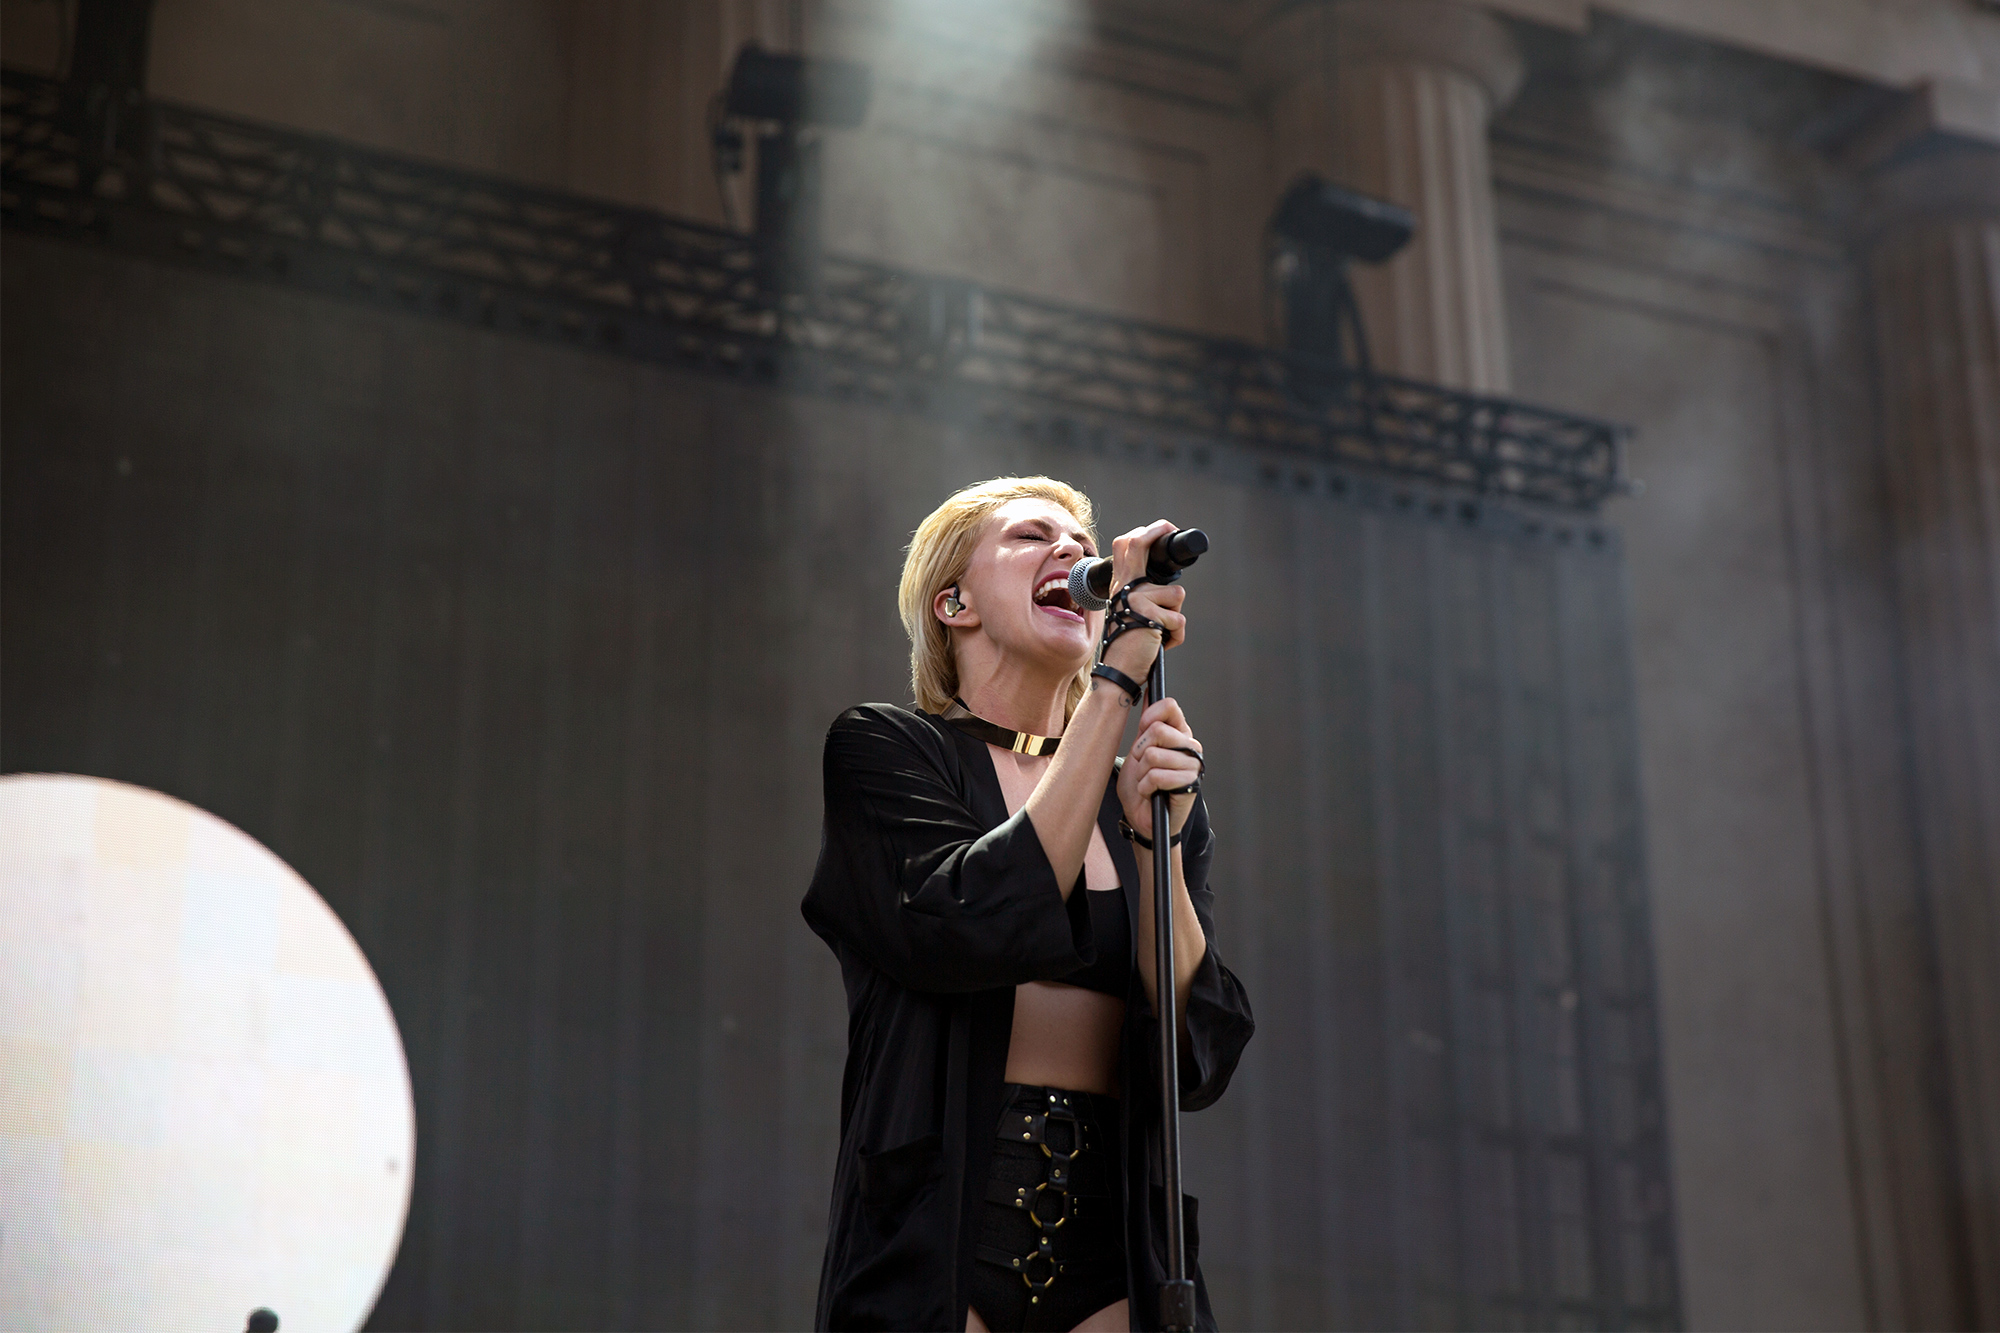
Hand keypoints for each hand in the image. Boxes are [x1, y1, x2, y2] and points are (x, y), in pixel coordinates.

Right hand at [1098, 519, 1187, 683]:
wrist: (1119, 672)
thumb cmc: (1130, 646)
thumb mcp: (1133, 615)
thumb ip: (1145, 596)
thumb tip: (1169, 586)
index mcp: (1121, 587)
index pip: (1125, 547)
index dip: (1144, 533)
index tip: (1162, 528)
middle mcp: (1124, 589)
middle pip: (1138, 545)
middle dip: (1158, 532)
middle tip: (1170, 530)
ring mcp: (1134, 600)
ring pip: (1176, 595)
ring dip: (1175, 617)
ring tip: (1159, 633)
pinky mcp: (1147, 616)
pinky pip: (1179, 621)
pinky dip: (1176, 636)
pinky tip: (1160, 644)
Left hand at [1117, 696, 1202, 840]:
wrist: (1142, 818)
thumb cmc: (1140, 785)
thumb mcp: (1138, 750)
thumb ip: (1146, 724)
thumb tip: (1149, 692)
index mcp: (1179, 733)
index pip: (1170, 706)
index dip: (1150, 716)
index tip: (1142, 729)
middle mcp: (1189, 746)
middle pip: (1157, 730)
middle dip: (1140, 751)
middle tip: (1142, 765)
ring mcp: (1192, 765)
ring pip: (1154, 755)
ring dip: (1142, 772)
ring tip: (1147, 781)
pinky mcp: (1190, 784)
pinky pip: (1158, 775)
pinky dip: (1146, 786)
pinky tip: (1151, 793)